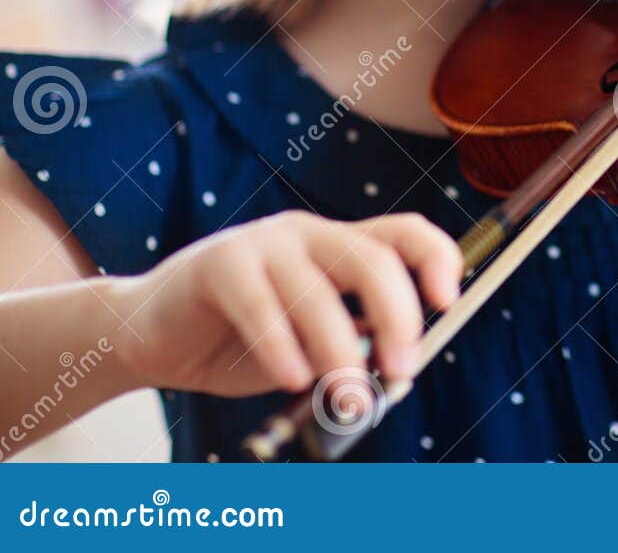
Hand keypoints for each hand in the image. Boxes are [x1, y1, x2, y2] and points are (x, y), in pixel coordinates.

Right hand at [105, 210, 462, 397]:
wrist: (151, 338)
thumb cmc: (242, 343)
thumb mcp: (313, 346)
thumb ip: (355, 344)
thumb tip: (400, 365)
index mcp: (341, 245)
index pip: (405, 233)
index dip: (437, 259)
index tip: (449, 301)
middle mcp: (309, 234)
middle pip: (372, 258)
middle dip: (398, 317)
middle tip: (402, 371)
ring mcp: (263, 243)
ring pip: (318, 293)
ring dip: (341, 354)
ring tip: (348, 401)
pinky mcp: (218, 264)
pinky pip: (260, 305)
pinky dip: (283, 348)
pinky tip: (293, 378)